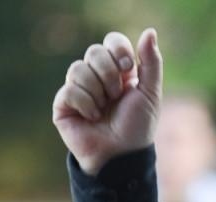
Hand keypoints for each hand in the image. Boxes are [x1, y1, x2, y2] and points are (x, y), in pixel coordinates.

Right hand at [52, 28, 162, 175]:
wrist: (120, 155)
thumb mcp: (150, 93)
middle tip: (116, 95)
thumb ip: (151, 62)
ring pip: (78, 68)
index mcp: (118, 71)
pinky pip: (69, 89)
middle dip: (109, 73)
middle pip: (94, 51)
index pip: (111, 42)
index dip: (118, 50)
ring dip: (97, 91)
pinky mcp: (63, 105)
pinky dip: (85, 103)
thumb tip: (149, 31)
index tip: (128, 68)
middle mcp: (96, 77)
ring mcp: (78, 89)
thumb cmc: (136, 128)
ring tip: (103, 110)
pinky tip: (92, 118)